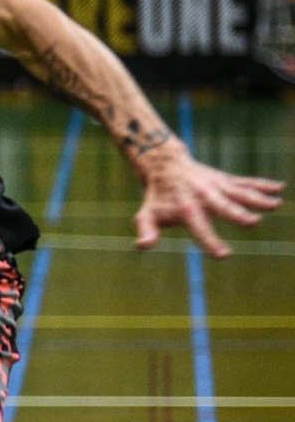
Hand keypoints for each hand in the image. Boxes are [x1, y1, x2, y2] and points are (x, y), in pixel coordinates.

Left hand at [133, 142, 282, 257]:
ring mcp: (216, 186)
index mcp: (186, 208)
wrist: (164, 166)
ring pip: (239, 192)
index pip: (199, 228)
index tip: (224, 255)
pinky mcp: (225, 179)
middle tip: (252, 222)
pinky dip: (262, 184)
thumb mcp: (146, 214)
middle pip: (222, 207)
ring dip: (257, 198)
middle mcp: (204, 196)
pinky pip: (245, 182)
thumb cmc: (157, 198)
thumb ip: (147, 231)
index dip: (210, 241)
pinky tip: (279, 188)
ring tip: (275, 204)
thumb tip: (141, 246)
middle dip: (237, 214)